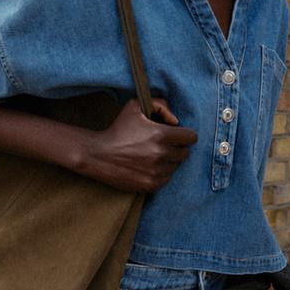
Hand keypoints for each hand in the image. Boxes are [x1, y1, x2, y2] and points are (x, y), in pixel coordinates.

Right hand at [81, 97, 197, 192]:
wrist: (98, 155)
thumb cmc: (118, 129)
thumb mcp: (135, 106)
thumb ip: (160, 104)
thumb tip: (175, 120)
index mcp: (161, 135)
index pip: (191, 137)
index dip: (185, 135)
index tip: (176, 135)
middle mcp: (161, 154)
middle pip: (185, 153)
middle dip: (177, 147)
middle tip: (164, 145)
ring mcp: (156, 172)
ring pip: (176, 166)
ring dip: (169, 161)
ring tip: (153, 155)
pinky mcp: (151, 185)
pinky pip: (167, 179)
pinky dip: (161, 173)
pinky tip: (149, 166)